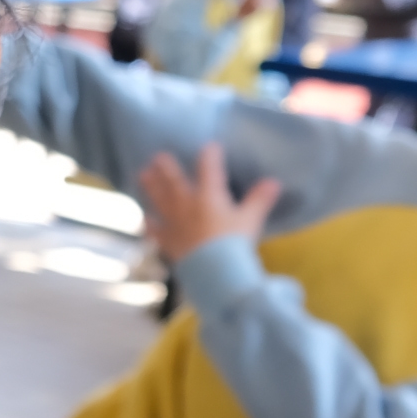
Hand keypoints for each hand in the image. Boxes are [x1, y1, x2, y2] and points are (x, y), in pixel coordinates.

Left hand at [139, 141, 278, 264]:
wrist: (215, 270)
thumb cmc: (234, 242)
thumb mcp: (251, 219)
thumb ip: (260, 199)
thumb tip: (274, 182)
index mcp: (208, 196)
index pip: (209, 169)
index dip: (209, 156)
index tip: (209, 146)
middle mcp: (187, 205)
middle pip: (175, 182)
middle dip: (168, 168)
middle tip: (158, 156)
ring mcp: (174, 222)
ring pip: (160, 200)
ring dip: (151, 187)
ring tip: (142, 174)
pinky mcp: (167, 241)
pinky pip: (155, 230)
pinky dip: (149, 224)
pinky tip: (144, 219)